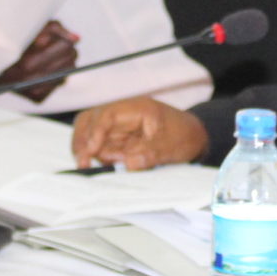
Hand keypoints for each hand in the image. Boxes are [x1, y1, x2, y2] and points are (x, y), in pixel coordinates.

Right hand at [0, 19, 79, 103]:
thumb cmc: (12, 43)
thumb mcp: (30, 28)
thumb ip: (55, 28)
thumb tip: (77, 38)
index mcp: (28, 60)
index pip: (67, 46)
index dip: (63, 38)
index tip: (54, 38)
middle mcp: (31, 78)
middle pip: (71, 58)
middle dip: (64, 49)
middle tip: (51, 47)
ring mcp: (34, 90)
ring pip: (69, 70)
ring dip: (62, 62)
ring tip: (46, 57)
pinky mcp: (37, 97)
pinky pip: (61, 82)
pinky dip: (56, 75)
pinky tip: (43, 70)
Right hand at [71, 95, 207, 169]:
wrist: (194, 137)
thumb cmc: (185, 135)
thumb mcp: (172, 146)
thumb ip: (151, 154)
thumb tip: (129, 164)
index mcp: (136, 109)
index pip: (106, 115)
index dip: (95, 132)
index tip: (90, 151)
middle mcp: (122, 115)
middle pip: (89, 121)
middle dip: (82, 141)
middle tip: (83, 163)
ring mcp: (118, 127)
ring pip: (90, 135)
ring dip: (90, 152)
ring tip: (103, 165)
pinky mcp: (118, 140)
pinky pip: (101, 147)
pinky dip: (100, 157)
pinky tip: (111, 165)